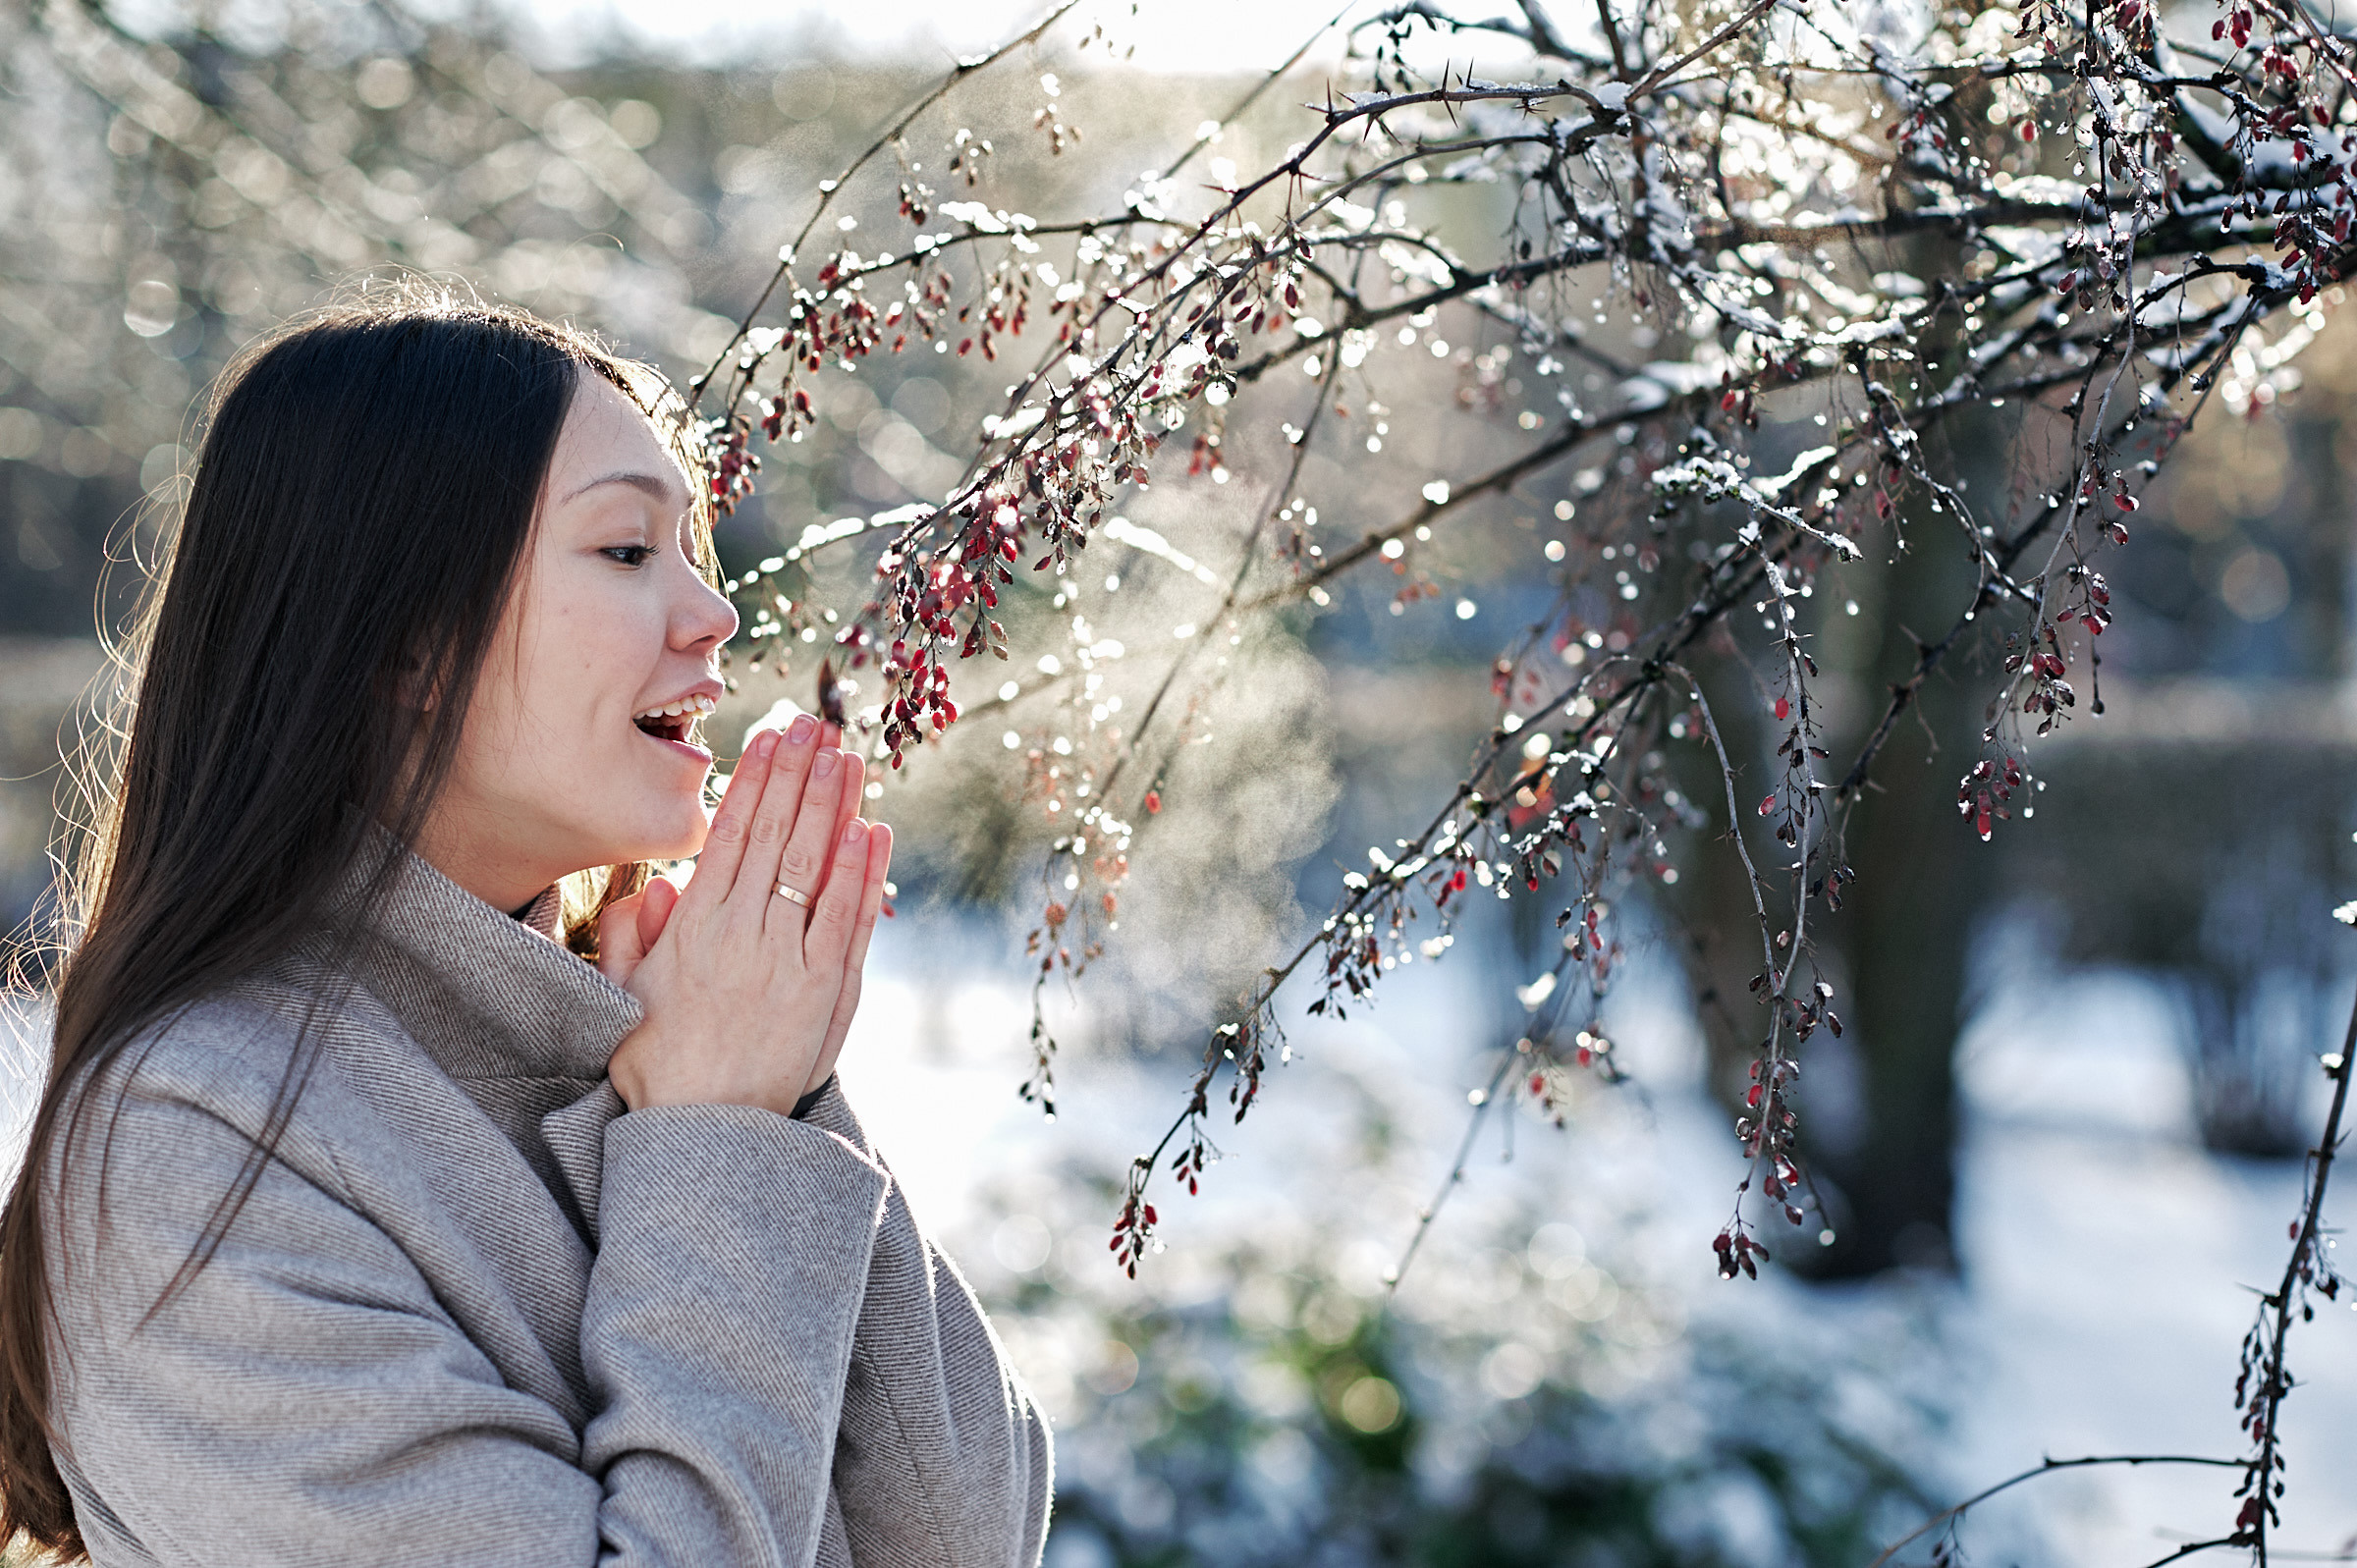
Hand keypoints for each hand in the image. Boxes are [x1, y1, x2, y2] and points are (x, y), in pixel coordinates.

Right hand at [605, 714, 892, 1114]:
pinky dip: (862, 872)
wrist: (704, 1138)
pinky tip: (871, 828)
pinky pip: (848, 919)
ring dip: (834, 805)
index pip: (729, 838)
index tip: (768, 738)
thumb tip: (656, 888)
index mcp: (692, 932)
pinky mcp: (826, 992)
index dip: (752, 783)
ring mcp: (789, 963)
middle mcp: (743, 937)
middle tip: (815, 723)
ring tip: (847, 755)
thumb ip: (629, 939)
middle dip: (798, 774)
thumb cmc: (656, 1069)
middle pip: (777, 838)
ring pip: (815, 867)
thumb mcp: (622, 998)